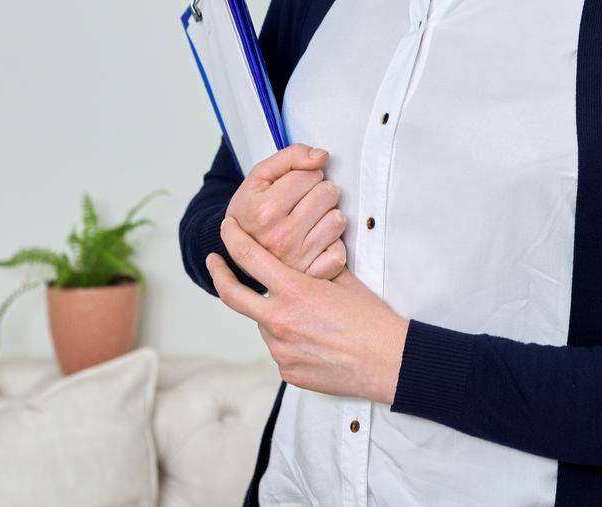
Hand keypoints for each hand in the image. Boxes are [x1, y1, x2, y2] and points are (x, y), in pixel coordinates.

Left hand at [207, 215, 408, 405]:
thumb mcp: (343, 280)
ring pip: (264, 325)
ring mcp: (280, 350)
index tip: (225, 230)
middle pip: (233, 295)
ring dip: (275, 316)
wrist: (388, 361)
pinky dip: (290, 341)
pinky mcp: (287, 371)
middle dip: (219, 275)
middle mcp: (279, 321)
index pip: (250, 259)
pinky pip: (280, 350)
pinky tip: (317, 342)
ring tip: (312, 319)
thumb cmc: (371, 318)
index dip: (232, 240)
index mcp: (294, 292)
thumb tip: (302, 255)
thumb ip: (314, 268)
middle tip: (213, 262)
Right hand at [227, 143, 347, 279]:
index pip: (310, 174)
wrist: (240, 249)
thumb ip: (290, 157)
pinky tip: (317, 240)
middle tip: (304, 201)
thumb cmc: (252, 211)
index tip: (294, 185)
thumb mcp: (260, 177)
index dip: (305, 174)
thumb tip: (322, 156)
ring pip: (338, 219)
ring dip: (328, 215)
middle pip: (328, 193)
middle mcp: (281, 237)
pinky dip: (333, 243)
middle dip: (319, 191)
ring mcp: (297, 259)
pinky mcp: (311, 275)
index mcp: (265, 211)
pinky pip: (340, 251)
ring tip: (310, 219)